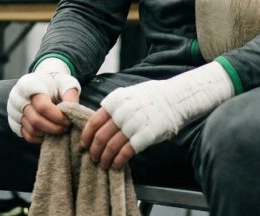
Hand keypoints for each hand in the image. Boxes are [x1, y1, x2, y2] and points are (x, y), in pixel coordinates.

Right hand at [18, 87, 79, 143]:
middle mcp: (17, 98)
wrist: (42, 84)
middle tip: (66, 127)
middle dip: (54, 127)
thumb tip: (72, 113)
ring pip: (32, 130)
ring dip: (48, 133)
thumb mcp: (65, 83)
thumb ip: (70, 96)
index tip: (68, 120)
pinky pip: (27, 136)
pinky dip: (40, 137)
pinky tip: (50, 132)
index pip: (43, 107)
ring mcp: (13, 110)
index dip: (58, 117)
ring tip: (59, 128)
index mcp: (29, 85)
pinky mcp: (14, 122)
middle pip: (35, 120)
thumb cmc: (55, 83)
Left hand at [93, 62, 235, 159]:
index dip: (86, 136)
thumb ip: (114, 107)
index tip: (84, 145)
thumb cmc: (152, 96)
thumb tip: (100, 121)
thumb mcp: (129, 94)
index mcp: (115, 101)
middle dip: (94, 151)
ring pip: (111, 146)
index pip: (93, 122)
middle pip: (100, 137)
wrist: (176, 98)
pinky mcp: (145, 136)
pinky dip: (118, 161)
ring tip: (103, 164)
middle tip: (93, 158)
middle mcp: (121, 113)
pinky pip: (126, 152)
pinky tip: (116, 165)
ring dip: (104, 159)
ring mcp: (133, 124)